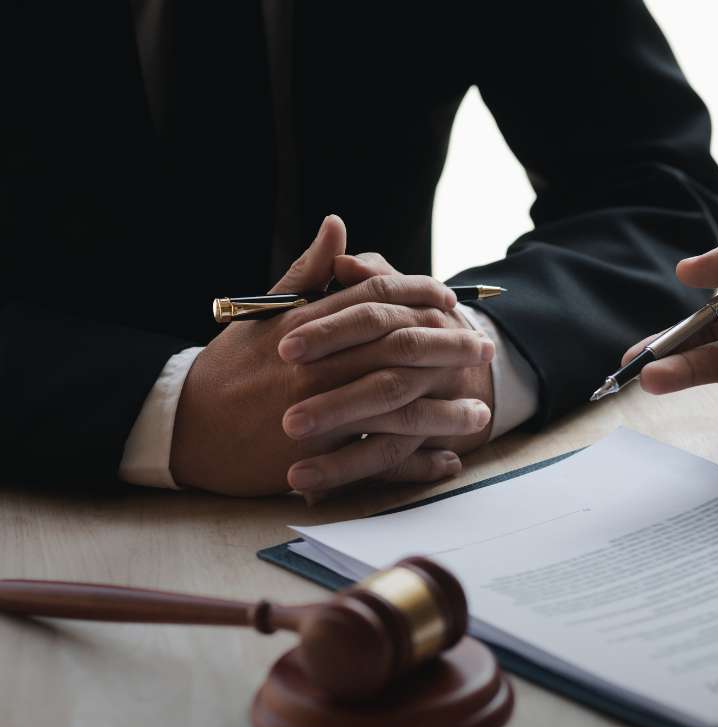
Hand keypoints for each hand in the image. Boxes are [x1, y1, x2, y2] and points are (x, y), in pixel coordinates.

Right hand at [171, 217, 493, 496]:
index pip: (377, 298)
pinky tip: (447, 462)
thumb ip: (307, 273)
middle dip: (449, 349)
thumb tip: (338, 225)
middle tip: (484, 350)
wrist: (184, 427)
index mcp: (307, 326)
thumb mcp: (262, 313)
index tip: (452, 299)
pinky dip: (416, 463)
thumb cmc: (228, 367)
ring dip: (444, 411)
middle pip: (400, 350)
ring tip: (480, 413)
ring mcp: (318, 411)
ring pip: (398, 407)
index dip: (421, 295)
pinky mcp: (316, 455)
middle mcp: (317, 365)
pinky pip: (377, 460)